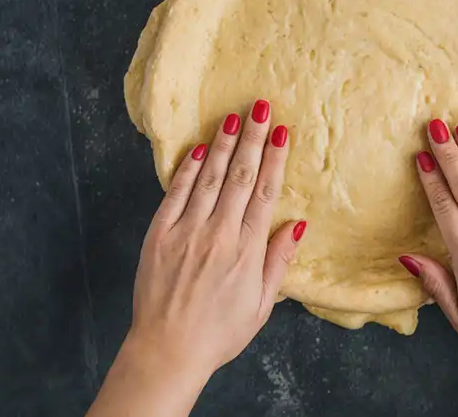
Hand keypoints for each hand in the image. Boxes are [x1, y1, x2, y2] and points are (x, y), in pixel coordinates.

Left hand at [88, 100, 303, 416]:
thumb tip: (298, 225)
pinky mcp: (159, 235)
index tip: (282, 131)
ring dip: (222, 144)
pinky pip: (176, 193)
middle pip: (239, 175)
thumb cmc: (219, 333)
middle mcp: (218, 234)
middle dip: (252, 137)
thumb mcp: (261, 304)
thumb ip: (278, 261)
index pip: (265, 192)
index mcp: (246, 250)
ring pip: (209, 177)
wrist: (167, 350)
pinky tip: (198, 148)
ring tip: (233, 116)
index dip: (274, 158)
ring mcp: (186, 231)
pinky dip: (188, 169)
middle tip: (260, 105)